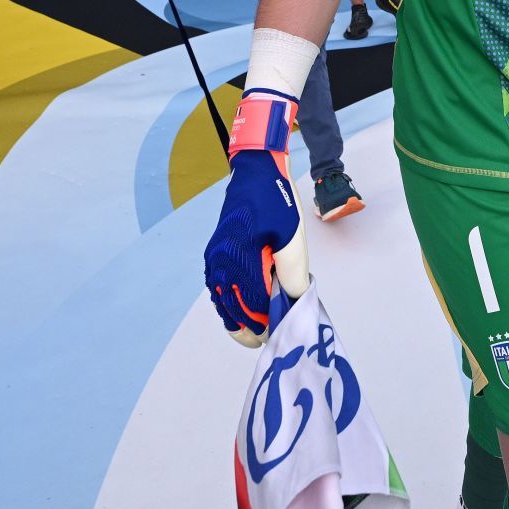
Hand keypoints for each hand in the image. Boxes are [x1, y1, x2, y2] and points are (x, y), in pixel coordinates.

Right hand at [204, 149, 308, 347]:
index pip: (253, 305)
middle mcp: (221, 262)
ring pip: (223, 303)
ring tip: (258, 332)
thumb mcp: (292, 235)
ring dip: (239, 320)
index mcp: (239, 258)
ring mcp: (215, 259)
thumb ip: (292, 270)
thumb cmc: (276, 200)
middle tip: (272, 337)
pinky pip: (219, 289)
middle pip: (234, 310)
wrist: (256, 171)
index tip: (283, 332)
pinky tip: (244, 309)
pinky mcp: (215, 254)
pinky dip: (230, 304)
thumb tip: (293, 300)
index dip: (268, 323)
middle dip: (253, 328)